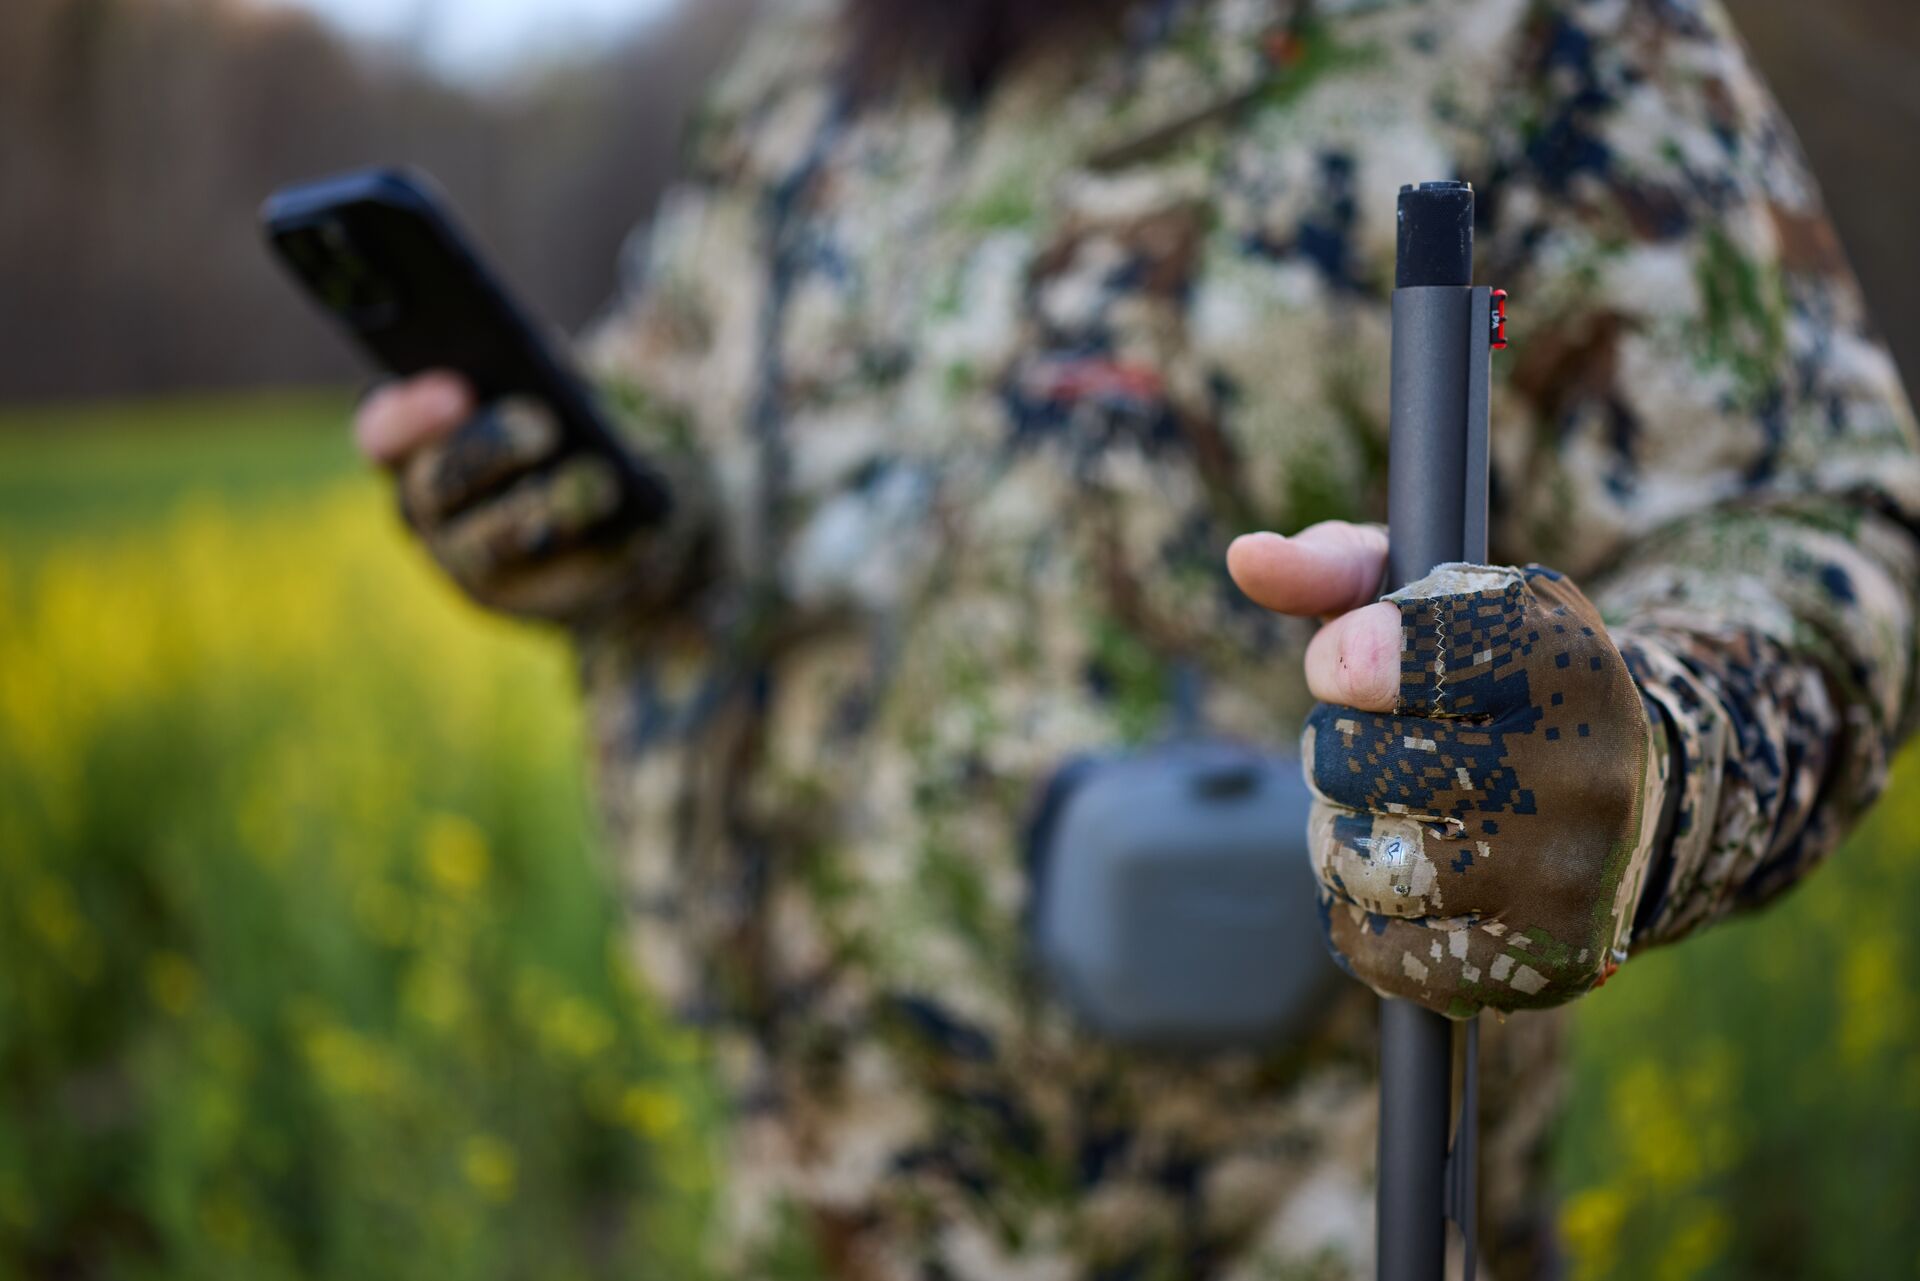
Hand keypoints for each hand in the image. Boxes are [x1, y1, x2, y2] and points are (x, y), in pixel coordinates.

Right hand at [355, 371, 684, 624]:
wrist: (625, 505)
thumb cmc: (576, 425)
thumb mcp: (564, 387)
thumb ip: (545, 376)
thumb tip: (554, 380)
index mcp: (416, 442)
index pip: (384, 431)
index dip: (408, 415)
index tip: (452, 390)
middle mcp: (429, 507)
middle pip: (438, 483)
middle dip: (492, 447)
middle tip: (543, 424)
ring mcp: (471, 559)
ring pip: (491, 541)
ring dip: (548, 507)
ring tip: (601, 480)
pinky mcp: (527, 599)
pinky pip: (555, 579)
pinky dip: (593, 548)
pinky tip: (627, 520)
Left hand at [1228, 527, 1667, 1015]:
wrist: (1629, 805)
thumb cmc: (1496, 687)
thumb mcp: (1434, 601)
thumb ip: (1336, 569)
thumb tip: (1246, 557)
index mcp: (1559, 661)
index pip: (1369, 660)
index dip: (1342, 662)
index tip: (1363, 665)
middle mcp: (1578, 773)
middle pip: (1348, 762)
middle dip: (1340, 750)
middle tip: (1393, 746)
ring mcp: (1562, 878)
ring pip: (1355, 858)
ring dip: (1347, 832)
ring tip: (1407, 812)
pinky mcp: (1536, 964)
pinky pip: (1373, 943)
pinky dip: (1363, 910)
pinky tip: (1417, 879)